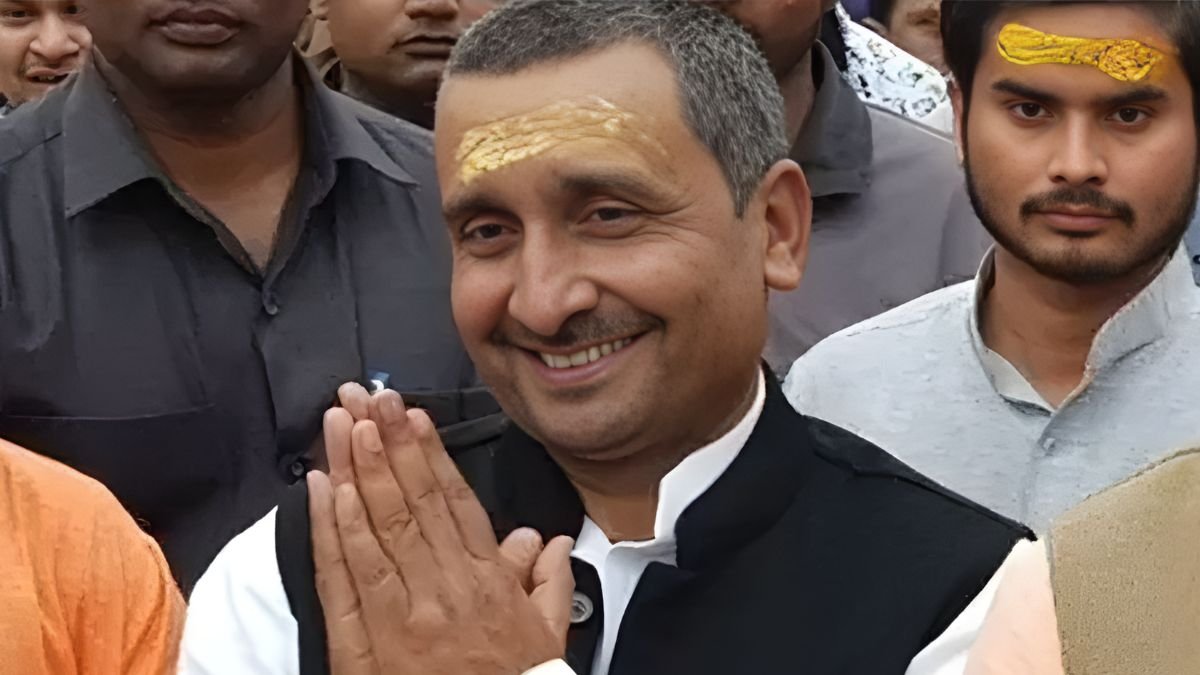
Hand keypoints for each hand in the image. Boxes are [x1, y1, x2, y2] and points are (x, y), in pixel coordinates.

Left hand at [310, 389, 574, 674]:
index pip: (452, 503)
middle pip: (409, 503)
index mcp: (487, 584)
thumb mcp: (547, 640)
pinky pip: (343, 579)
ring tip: (340, 422)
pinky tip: (321, 489)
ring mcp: (398, 615)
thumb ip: (550, 585)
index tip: (411, 415)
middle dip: (385, 443)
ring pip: (373, 528)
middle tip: (367, 396)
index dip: (429, 454)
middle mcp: (441, 590)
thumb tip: (548, 541)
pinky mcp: (361, 645)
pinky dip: (329, 531)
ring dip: (354, 470)